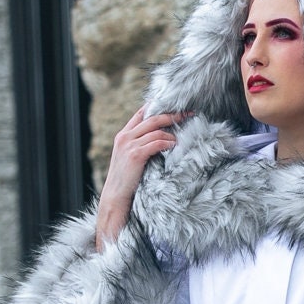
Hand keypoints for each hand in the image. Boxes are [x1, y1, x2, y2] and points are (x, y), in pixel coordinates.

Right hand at [95, 108, 187, 249]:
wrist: (115, 196)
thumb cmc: (126, 180)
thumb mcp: (130, 158)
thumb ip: (140, 145)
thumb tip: (162, 138)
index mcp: (123, 135)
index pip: (141, 113)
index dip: (158, 107)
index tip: (174, 106)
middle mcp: (125, 137)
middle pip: (152, 118)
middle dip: (171, 115)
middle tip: (188, 114)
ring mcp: (129, 145)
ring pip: (155, 130)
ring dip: (171, 133)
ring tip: (180, 138)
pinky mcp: (135, 155)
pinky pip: (156, 143)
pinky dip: (167, 142)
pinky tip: (174, 145)